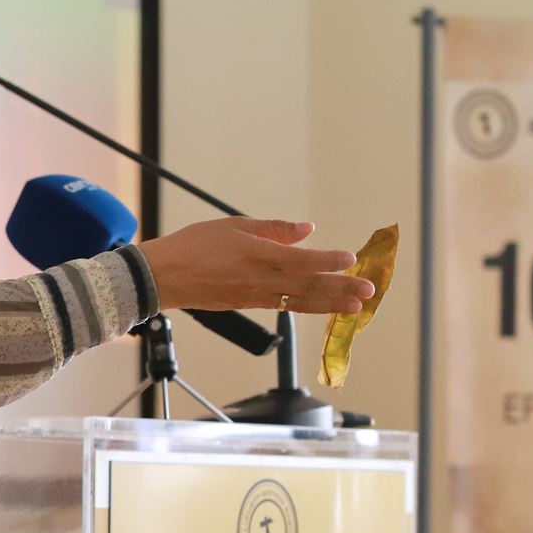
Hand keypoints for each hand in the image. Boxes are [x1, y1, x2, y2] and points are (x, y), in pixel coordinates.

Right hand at [139, 217, 372, 314]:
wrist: (162, 277)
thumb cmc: (193, 246)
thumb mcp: (235, 226)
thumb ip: (273, 229)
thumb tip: (306, 230)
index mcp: (257, 256)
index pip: (301, 261)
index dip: (328, 262)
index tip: (351, 259)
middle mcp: (260, 280)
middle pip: (308, 286)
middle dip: (341, 288)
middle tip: (369, 291)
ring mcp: (254, 296)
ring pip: (300, 301)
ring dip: (331, 303)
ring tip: (356, 307)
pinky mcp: (247, 304)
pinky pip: (284, 305)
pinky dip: (308, 305)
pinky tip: (322, 304)